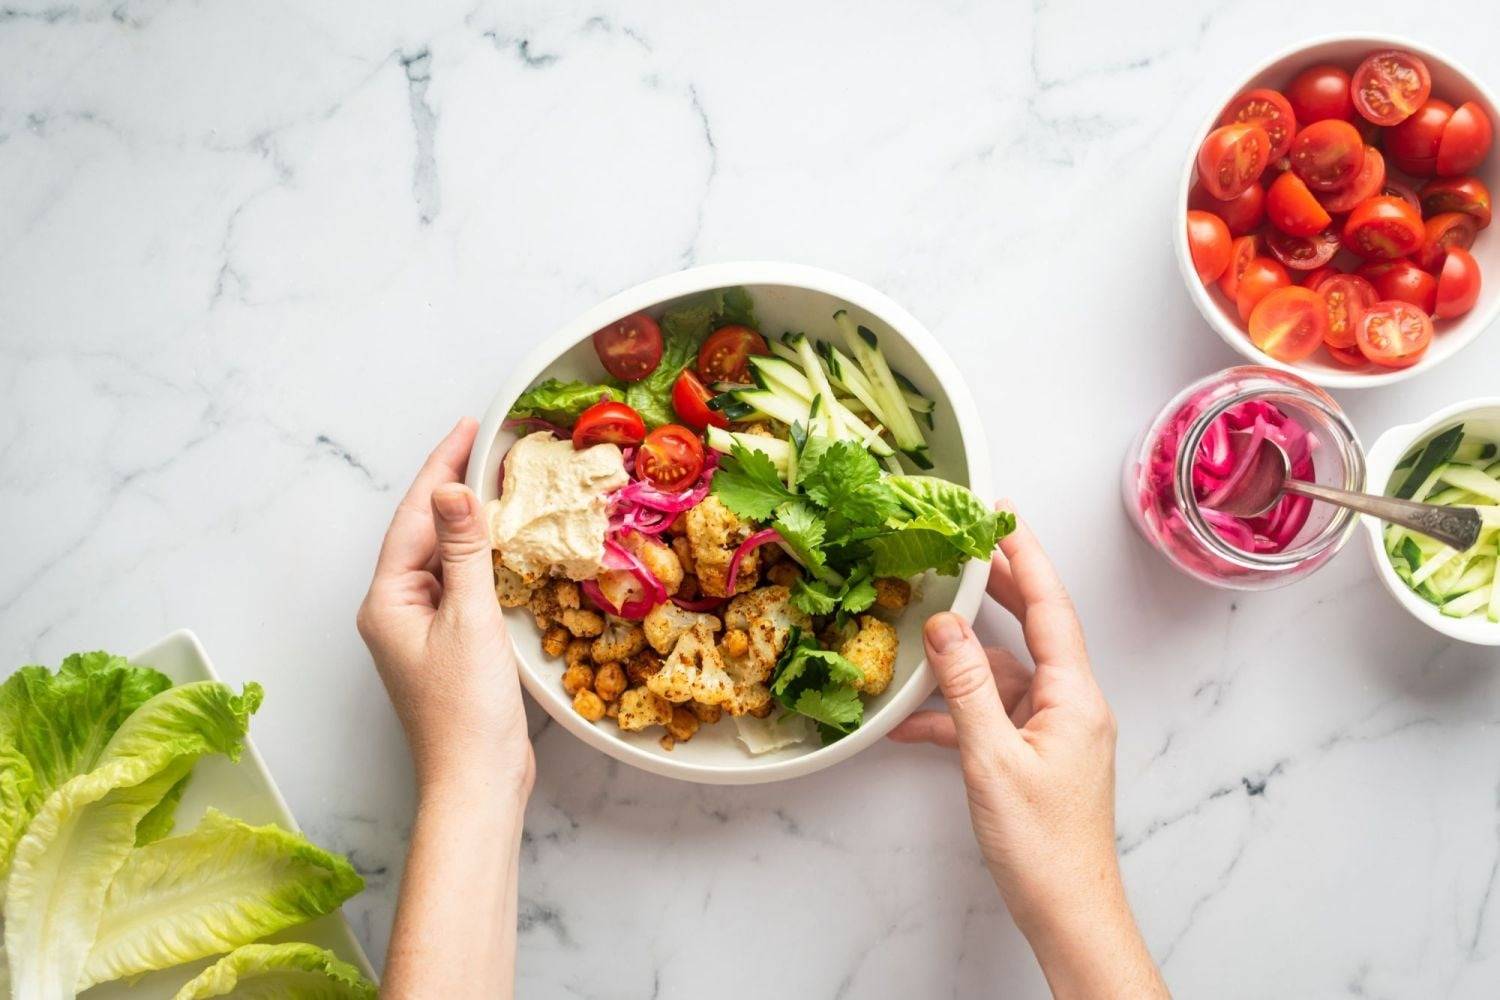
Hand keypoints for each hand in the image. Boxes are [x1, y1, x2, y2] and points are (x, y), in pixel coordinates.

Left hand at [357, 418, 533, 795]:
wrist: (476, 783)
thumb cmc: (467, 709)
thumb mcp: (470, 619)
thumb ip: (464, 551)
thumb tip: (453, 488)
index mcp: (387, 601)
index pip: (415, 516)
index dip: (442, 466)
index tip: (469, 425)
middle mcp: (395, 611)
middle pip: (424, 533)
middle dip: (454, 486)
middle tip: (489, 442)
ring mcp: (420, 631)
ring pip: (443, 559)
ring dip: (469, 521)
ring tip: (499, 479)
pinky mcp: (447, 649)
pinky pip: (459, 585)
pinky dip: (480, 558)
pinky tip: (504, 544)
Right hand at [890, 513, 1166, 997]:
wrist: (1067, 910)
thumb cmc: (1043, 845)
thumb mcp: (992, 759)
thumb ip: (965, 688)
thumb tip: (943, 626)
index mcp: (1075, 697)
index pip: (1052, 609)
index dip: (1027, 559)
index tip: (1003, 517)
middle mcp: (1071, 705)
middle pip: (1034, 629)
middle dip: (999, 589)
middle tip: (965, 546)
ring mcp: (1053, 731)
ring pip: (1004, 675)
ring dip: (961, 663)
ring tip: (919, 636)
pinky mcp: (1034, 756)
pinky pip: (992, 716)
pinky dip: (955, 713)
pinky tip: (911, 722)